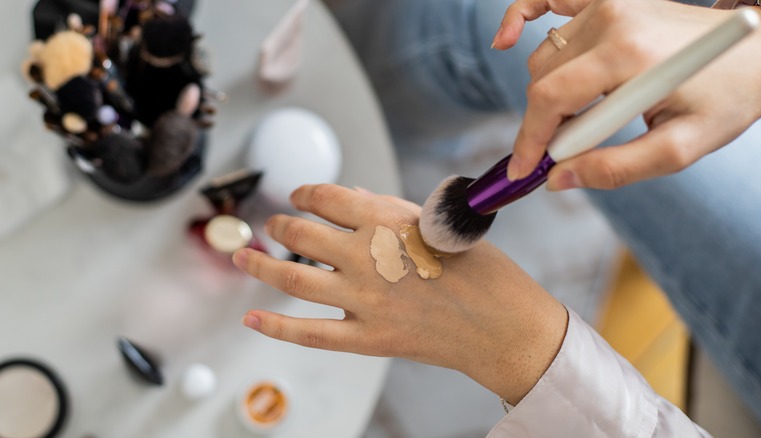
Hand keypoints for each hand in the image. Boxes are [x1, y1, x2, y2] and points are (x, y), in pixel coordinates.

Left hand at [233, 184, 566, 403]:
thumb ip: (389, 209)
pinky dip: (274, 327)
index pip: (328, 197)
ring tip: (243, 256)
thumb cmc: (483, 271)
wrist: (504, 326)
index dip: (305, 193)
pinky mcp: (368, 338)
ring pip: (291, 277)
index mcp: (389, 221)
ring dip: (259, 264)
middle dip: (280, 223)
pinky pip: (309, 333)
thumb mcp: (441, 225)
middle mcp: (369, 257)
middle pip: (302, 233)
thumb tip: (353, 195)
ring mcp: (364, 300)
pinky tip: (251, 319)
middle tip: (273, 224)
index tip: (299, 196)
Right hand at [495, 0, 760, 189]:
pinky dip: (518, 17)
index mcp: (629, 54)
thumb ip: (616, 169)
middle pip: (542, 81)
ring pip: (544, 59)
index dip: (529, 141)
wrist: (759, 52)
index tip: (521, 172)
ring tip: (585, 117)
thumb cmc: (726, 98)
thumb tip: (559, 179)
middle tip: (565, 155)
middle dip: (543, 126)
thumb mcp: (680, 149)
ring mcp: (608, 3)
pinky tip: (502, 40)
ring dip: (549, 95)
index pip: (550, 99)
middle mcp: (612, 19)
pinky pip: (546, 1)